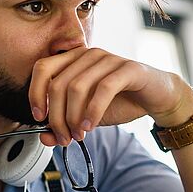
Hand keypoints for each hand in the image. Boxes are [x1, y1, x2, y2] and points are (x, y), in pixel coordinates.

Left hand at [28, 47, 192, 146]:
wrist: (157, 98)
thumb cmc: (121, 102)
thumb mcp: (86, 116)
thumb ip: (64, 124)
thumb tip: (43, 136)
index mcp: (74, 59)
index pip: (42, 68)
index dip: (35, 94)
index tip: (39, 119)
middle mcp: (89, 54)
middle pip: (58, 84)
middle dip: (56, 117)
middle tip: (64, 138)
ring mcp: (108, 58)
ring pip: (77, 87)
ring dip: (73, 118)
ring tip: (78, 136)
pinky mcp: (128, 69)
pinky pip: (103, 89)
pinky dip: (92, 112)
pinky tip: (90, 126)